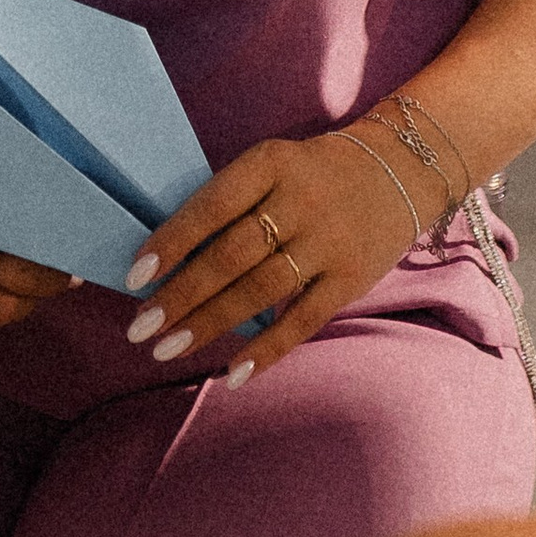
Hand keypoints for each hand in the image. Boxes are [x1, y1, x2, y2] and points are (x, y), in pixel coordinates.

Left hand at [123, 126, 440, 381]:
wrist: (401, 168)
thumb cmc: (313, 173)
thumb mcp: (274, 166)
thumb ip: (233, 204)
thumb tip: (169, 262)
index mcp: (272, 163)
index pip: (213, 204)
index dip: (172, 240)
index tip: (134, 276)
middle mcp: (300, 201)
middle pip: (231, 254)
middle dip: (180, 295)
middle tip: (138, 328)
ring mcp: (329, 242)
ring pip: (259, 290)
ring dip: (209, 324)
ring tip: (165, 349)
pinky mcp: (351, 279)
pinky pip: (303, 320)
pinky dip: (267, 349)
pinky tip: (232, 373)